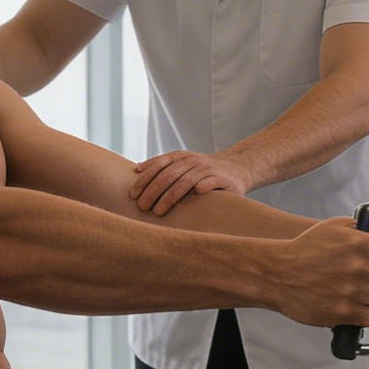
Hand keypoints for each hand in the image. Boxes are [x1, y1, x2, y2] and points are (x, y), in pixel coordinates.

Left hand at [132, 149, 254, 215]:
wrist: (236, 168)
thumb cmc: (202, 171)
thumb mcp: (182, 164)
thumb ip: (162, 166)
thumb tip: (135, 170)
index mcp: (180, 157)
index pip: (158, 166)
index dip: (144, 179)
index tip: (133, 195)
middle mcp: (192, 161)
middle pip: (168, 175)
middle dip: (153, 191)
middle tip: (142, 207)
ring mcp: (208, 169)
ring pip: (186, 181)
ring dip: (171, 196)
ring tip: (158, 211)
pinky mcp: (222, 179)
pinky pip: (211, 182)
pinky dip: (204, 186)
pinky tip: (196, 193)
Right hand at [270, 218, 368, 330]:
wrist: (277, 274)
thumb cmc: (303, 250)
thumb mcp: (332, 227)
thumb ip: (360, 229)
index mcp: (360, 244)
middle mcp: (359, 268)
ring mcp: (351, 292)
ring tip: (361, 293)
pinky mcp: (343, 313)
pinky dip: (367, 314)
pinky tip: (356, 306)